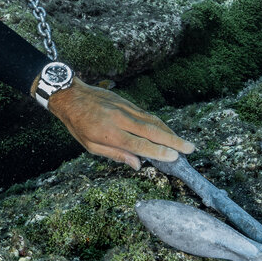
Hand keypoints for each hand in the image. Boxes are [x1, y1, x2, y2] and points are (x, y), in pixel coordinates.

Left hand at [45, 80, 194, 168]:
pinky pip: (147, 114)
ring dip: (170, 132)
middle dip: (173, 141)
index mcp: (109, 133)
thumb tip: (137, 164)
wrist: (71, 96)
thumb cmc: (78, 124)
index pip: (139, 145)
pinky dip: (160, 123)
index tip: (175, 157)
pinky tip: (167, 131)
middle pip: (152, 131)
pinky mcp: (127, 102)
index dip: (158, 152)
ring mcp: (125, 109)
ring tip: (183, 142)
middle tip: (190, 149)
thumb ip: (115, 155)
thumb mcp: (90, 146)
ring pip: (152, 121)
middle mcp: (120, 119)